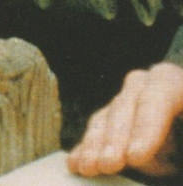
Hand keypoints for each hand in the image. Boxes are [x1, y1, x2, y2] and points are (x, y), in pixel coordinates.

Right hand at [68, 62, 182, 177]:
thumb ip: (179, 147)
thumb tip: (146, 152)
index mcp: (180, 86)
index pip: (163, 90)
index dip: (148, 125)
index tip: (137, 157)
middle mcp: (157, 84)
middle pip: (131, 101)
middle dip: (118, 137)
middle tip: (110, 164)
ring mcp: (136, 99)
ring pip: (110, 114)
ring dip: (98, 143)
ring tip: (89, 168)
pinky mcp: (122, 118)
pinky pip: (101, 128)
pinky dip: (90, 147)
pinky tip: (78, 165)